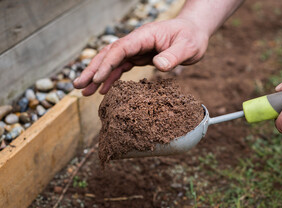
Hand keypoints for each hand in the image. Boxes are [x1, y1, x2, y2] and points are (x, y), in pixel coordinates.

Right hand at [73, 18, 208, 95]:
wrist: (194, 32)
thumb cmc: (191, 37)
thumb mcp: (187, 47)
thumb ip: (173, 56)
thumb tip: (159, 66)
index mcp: (145, 35)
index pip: (120, 48)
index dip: (107, 63)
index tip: (96, 78)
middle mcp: (136, 41)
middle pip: (109, 54)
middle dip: (93, 70)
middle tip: (77, 86)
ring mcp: (136, 49)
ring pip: (111, 61)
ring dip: (97, 75)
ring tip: (83, 91)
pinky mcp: (139, 56)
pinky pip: (121, 67)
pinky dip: (110, 78)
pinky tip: (103, 89)